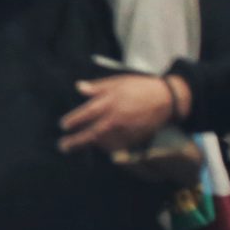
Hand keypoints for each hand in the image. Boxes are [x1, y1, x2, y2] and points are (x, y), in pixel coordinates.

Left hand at [57, 73, 179, 153]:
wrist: (166, 99)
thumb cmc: (139, 87)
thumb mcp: (116, 82)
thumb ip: (96, 87)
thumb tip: (78, 87)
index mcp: (109, 102)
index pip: (86, 114)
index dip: (73, 121)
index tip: (63, 125)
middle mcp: (116, 119)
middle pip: (91, 133)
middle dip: (75, 142)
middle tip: (62, 146)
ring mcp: (125, 131)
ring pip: (103, 143)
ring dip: (90, 145)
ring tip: (77, 146)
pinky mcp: (135, 139)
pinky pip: (117, 147)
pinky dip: (106, 148)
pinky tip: (99, 146)